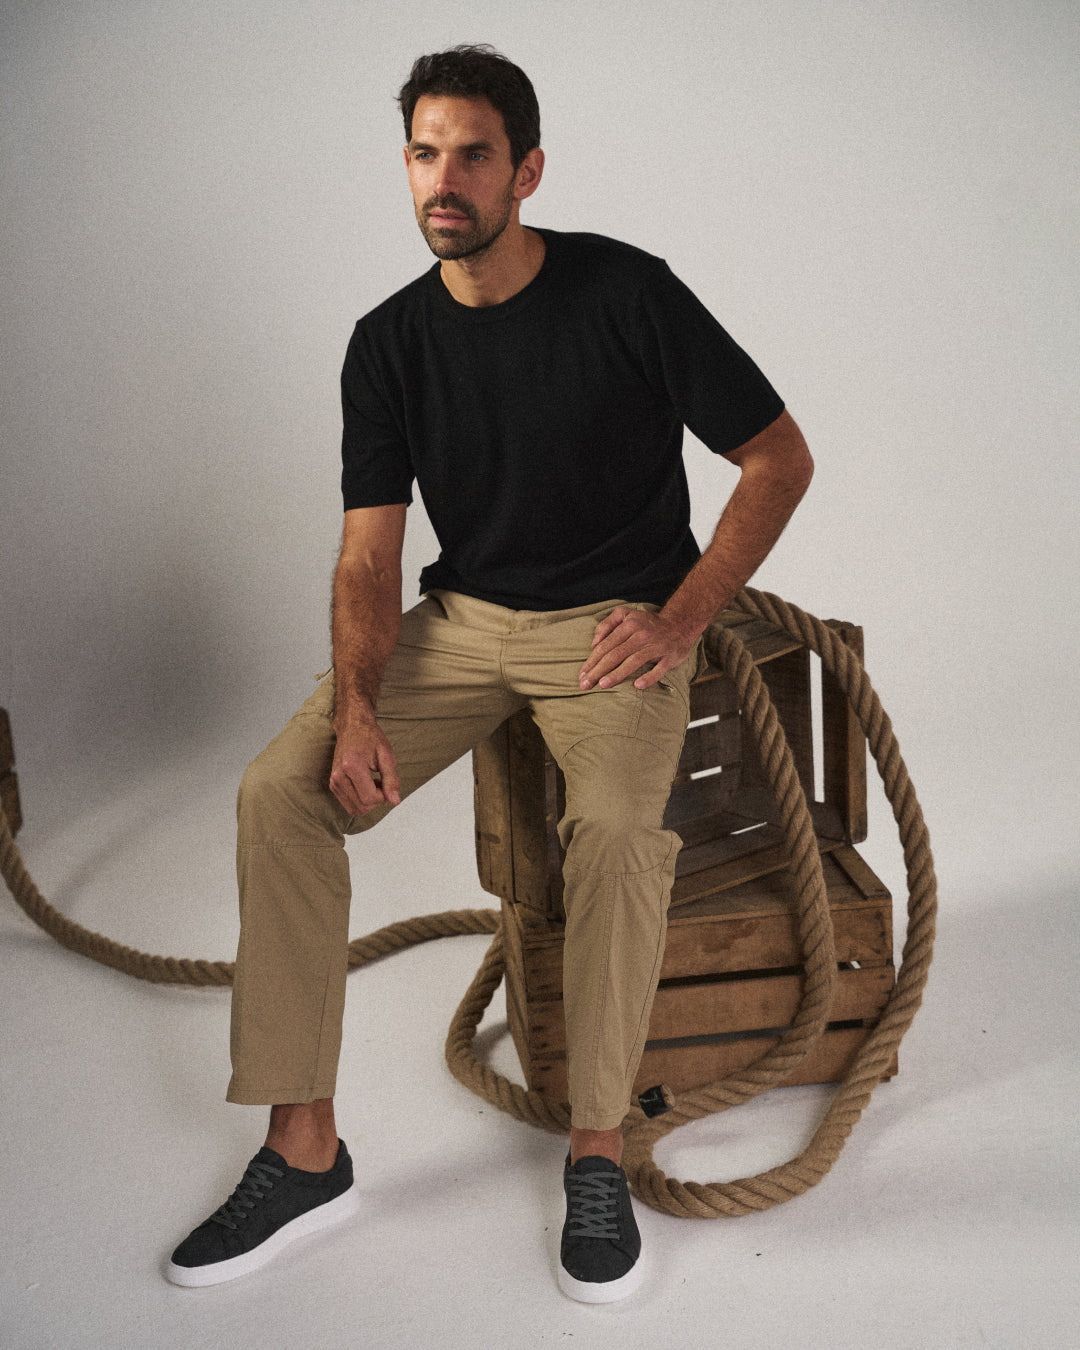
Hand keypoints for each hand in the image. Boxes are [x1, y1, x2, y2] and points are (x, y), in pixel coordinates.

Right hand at [329, 719, 400, 815]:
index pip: (369, 799)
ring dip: (368, 801)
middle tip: (381, 782)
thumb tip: (395, 801)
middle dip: (376, 800)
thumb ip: (391, 780)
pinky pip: (349, 805)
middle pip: (362, 807)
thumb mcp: (387, 756)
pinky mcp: (333, 785)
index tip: (386, 782)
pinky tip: (366, 784)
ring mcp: (333, 782)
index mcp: (351, 766)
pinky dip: (361, 800)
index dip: (383, 796)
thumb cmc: (370, 738)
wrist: (352, 727)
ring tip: (373, 782)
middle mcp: (338, 776)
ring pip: (355, 809)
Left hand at [578, 607, 698, 691]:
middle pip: (616, 654)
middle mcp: (642, 635)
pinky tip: (637, 686)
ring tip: (603, 684)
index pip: (606, 645)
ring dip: (617, 674)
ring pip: (633, 662)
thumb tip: (594, 642)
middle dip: (598, 670)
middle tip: (585, 684)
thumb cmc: (647, 623)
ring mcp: (656, 646)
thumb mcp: (626, 614)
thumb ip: (607, 624)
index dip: (592, 660)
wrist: (680, 624)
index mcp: (629, 625)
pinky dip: (649, 677)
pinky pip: (659, 669)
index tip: (581, 674)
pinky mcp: (669, 657)